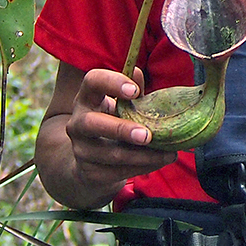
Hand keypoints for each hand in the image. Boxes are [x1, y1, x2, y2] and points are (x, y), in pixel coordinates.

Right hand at [61, 66, 175, 196]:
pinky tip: (159, 161)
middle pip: (92, 123)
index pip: (92, 81)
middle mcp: (77, 123)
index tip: (135, 91)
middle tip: (147, 135)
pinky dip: (142, 167)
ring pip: (111, 154)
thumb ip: (132, 90)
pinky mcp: (89, 172)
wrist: (90, 160)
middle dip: (121, 129)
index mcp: (87, 98)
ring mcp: (81, 149)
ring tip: (168, 153)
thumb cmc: (113, 121)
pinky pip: (118, 172)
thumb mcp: (121, 104)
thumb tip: (137, 73)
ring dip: (142, 155)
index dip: (112, 83)